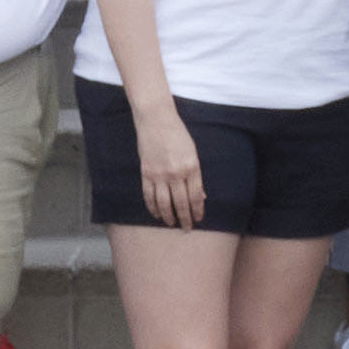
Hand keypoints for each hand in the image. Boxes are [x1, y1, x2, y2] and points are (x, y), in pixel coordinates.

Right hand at [135, 102, 209, 231]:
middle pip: (181, 203)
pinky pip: (149, 196)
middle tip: (187, 228)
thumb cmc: (177, 134)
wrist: (156, 120)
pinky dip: (153, 207)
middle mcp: (176, 173)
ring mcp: (160, 174)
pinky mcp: (146, 173)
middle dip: (185, 218)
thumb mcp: (193, 152)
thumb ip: (196, 175)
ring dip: (168, 217)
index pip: (196, 196)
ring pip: (164, 203)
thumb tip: (202, 196)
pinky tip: (157, 214)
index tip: (198, 219)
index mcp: (192, 167)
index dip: (197, 210)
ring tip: (172, 224)